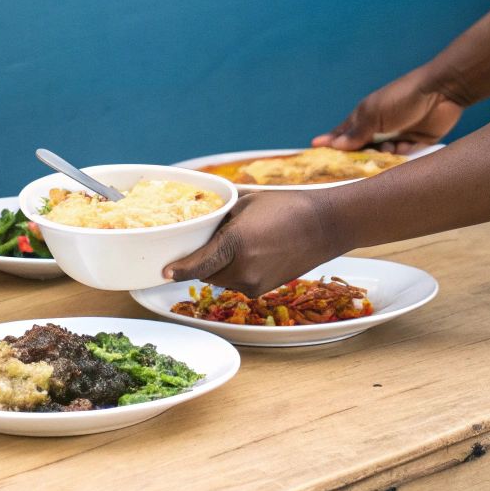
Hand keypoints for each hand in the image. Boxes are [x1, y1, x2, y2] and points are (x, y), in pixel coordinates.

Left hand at [163, 191, 346, 297]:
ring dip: (219, 266)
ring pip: (221, 279)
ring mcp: (254, 282)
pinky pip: (237, 283)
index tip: (165, 271)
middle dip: (202, 260)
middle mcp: (243, 268)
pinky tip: (251, 253)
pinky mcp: (263, 290)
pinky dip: (236, 271)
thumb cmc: (287, 206)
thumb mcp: (247, 201)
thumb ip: (220, 211)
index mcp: (235, 242)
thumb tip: (199, 213)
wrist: (325, 226)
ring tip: (236, 244)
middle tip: (206, 241)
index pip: (198, 263)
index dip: (179, 268)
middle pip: (206, 272)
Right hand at [313, 68, 463, 152]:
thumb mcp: (374, 114)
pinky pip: (403, 159)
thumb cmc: (401, 98)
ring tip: (391, 146)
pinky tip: (405, 147)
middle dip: (361, 157)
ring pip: (382, 158)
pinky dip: (402, 156)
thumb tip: (335, 146)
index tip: (315, 154)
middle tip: (361, 160)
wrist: (440, 93)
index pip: (342, 134)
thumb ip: (356, 132)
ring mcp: (396, 136)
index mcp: (364, 117)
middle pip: (362, 150)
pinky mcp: (415, 144)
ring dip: (383, 156)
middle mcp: (378, 128)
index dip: (330, 144)